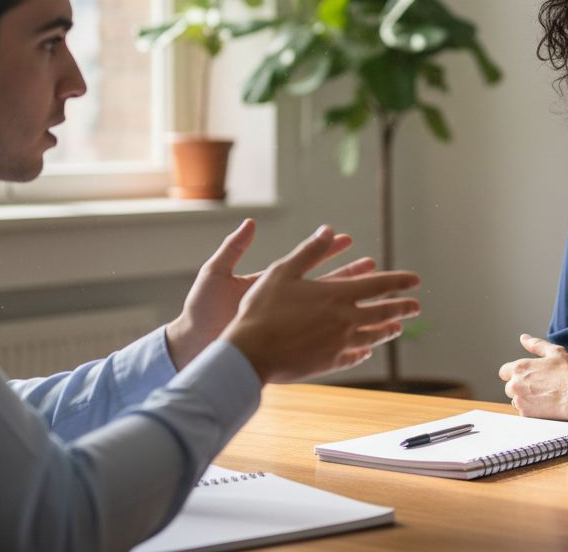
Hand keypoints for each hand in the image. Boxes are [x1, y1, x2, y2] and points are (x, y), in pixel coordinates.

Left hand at [165, 219, 372, 369]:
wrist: (192, 345)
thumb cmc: (200, 310)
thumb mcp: (216, 273)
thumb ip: (233, 248)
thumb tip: (251, 223)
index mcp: (270, 283)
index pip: (305, 263)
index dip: (327, 251)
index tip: (348, 239)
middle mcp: (282, 304)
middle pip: (323, 287)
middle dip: (349, 276)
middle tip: (374, 266)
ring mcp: (285, 325)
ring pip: (325, 313)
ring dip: (350, 307)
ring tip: (375, 299)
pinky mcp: (284, 344)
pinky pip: (316, 339)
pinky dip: (337, 337)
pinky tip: (357, 334)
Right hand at [223, 224, 421, 382]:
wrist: (251, 353)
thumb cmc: (263, 309)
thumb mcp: (283, 271)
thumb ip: (309, 251)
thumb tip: (328, 229)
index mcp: (337, 295)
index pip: (378, 285)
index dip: (399, 281)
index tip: (416, 281)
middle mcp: (344, 320)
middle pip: (382, 313)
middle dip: (402, 308)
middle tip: (416, 307)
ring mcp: (338, 344)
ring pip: (371, 337)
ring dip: (387, 331)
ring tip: (397, 329)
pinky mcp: (328, 363)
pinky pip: (352, 357)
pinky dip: (362, 352)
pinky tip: (365, 352)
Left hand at [497, 334, 567, 419]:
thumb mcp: (555, 352)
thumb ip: (536, 345)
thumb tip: (524, 338)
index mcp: (520, 368)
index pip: (503, 372)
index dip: (514, 373)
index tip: (526, 376)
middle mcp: (515, 385)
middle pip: (509, 387)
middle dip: (520, 386)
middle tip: (539, 386)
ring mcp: (520, 401)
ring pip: (516, 400)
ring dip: (525, 398)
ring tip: (544, 396)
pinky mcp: (526, 415)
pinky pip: (524, 411)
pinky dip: (532, 409)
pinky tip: (545, 405)